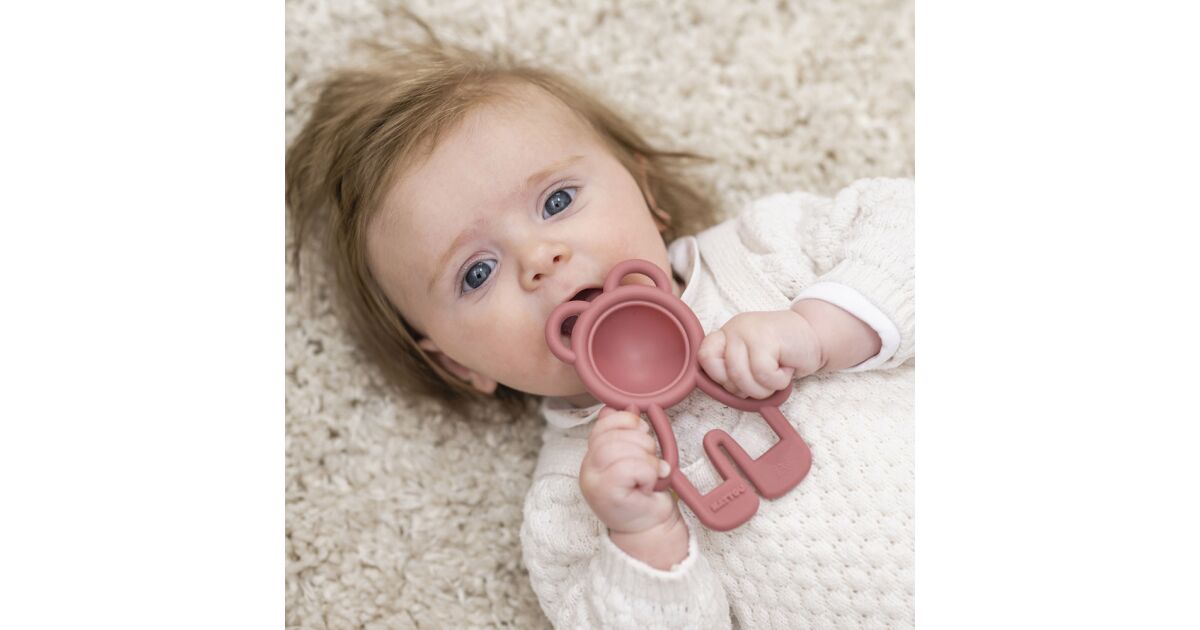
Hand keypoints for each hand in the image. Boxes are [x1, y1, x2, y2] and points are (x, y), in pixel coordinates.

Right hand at [579, 409, 677, 535]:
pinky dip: (647, 472)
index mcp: (594, 456)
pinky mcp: (605, 494)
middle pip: (611, 435)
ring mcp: (594, 481)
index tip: (643, 431)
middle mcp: (588, 468)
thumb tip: (629, 407)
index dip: (626, 420)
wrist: (649, 529)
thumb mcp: (637, 458)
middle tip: (652, 459)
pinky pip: (629, 467)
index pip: (603, 423)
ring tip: (651, 473)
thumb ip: (629, 435)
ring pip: (618, 449)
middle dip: (641, 441)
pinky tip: (649, 485)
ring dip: (646, 458)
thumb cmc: (644, 494)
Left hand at [698, 309, 823, 399]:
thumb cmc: (784, 356)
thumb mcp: (752, 363)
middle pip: (726, 375)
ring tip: (777, 372)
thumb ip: (733, 371)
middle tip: (766, 376)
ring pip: (743, 378)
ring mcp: (748, 331)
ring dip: (764, 387)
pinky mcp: (766, 337)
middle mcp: (734, 329)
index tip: (740, 379)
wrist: (816, 337)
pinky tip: (787, 368)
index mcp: (726, 335)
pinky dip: (778, 381)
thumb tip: (723, 392)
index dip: (720, 376)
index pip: (704, 357)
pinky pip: (763, 375)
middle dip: (748, 388)